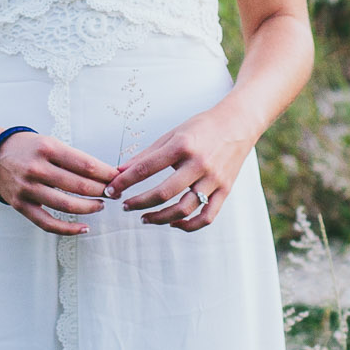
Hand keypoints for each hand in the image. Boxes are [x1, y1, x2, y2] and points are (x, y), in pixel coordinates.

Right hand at [0, 128, 114, 231]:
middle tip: (114, 193)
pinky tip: (84, 228)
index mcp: (48, 149)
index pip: (86, 165)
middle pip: (79, 186)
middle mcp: (37, 168)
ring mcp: (28, 189)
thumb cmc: (28, 148)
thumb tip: (106, 173)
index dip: (106, 174)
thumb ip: (74, 159)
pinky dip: (68, 229)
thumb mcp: (50, 143)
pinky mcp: (21, 205)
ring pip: (67, 205)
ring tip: (101, 205)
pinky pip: (48, 223)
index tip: (119, 178)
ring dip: (90, 207)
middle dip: (102, 190)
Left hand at [105, 105, 253, 231]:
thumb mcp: (173, 134)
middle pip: (163, 192)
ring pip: (184, 209)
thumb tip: (121, 170)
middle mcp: (199, 163)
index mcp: (183, 145)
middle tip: (125, 205)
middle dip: (139, 202)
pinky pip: (207, 217)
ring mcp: (214, 179)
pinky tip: (173, 223)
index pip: (146, 168)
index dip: (125, 181)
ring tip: (145, 218)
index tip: (112, 189)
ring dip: (160, 218)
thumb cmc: (202, 127)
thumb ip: (147, 154)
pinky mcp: (225, 190)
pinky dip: (189, 225)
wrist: (238, 123)